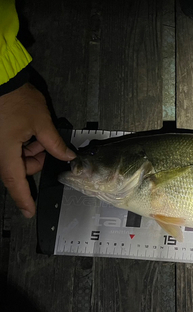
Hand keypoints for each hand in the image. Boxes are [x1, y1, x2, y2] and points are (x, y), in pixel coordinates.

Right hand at [0, 83, 75, 217]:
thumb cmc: (16, 99)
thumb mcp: (42, 123)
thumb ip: (55, 144)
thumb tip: (67, 157)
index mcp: (5, 152)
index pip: (16, 182)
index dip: (24, 199)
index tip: (30, 212)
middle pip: (20, 169)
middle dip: (36, 160)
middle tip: (45, 143)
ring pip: (17, 159)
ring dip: (30, 150)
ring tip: (35, 132)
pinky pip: (11, 150)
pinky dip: (23, 144)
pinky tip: (27, 130)